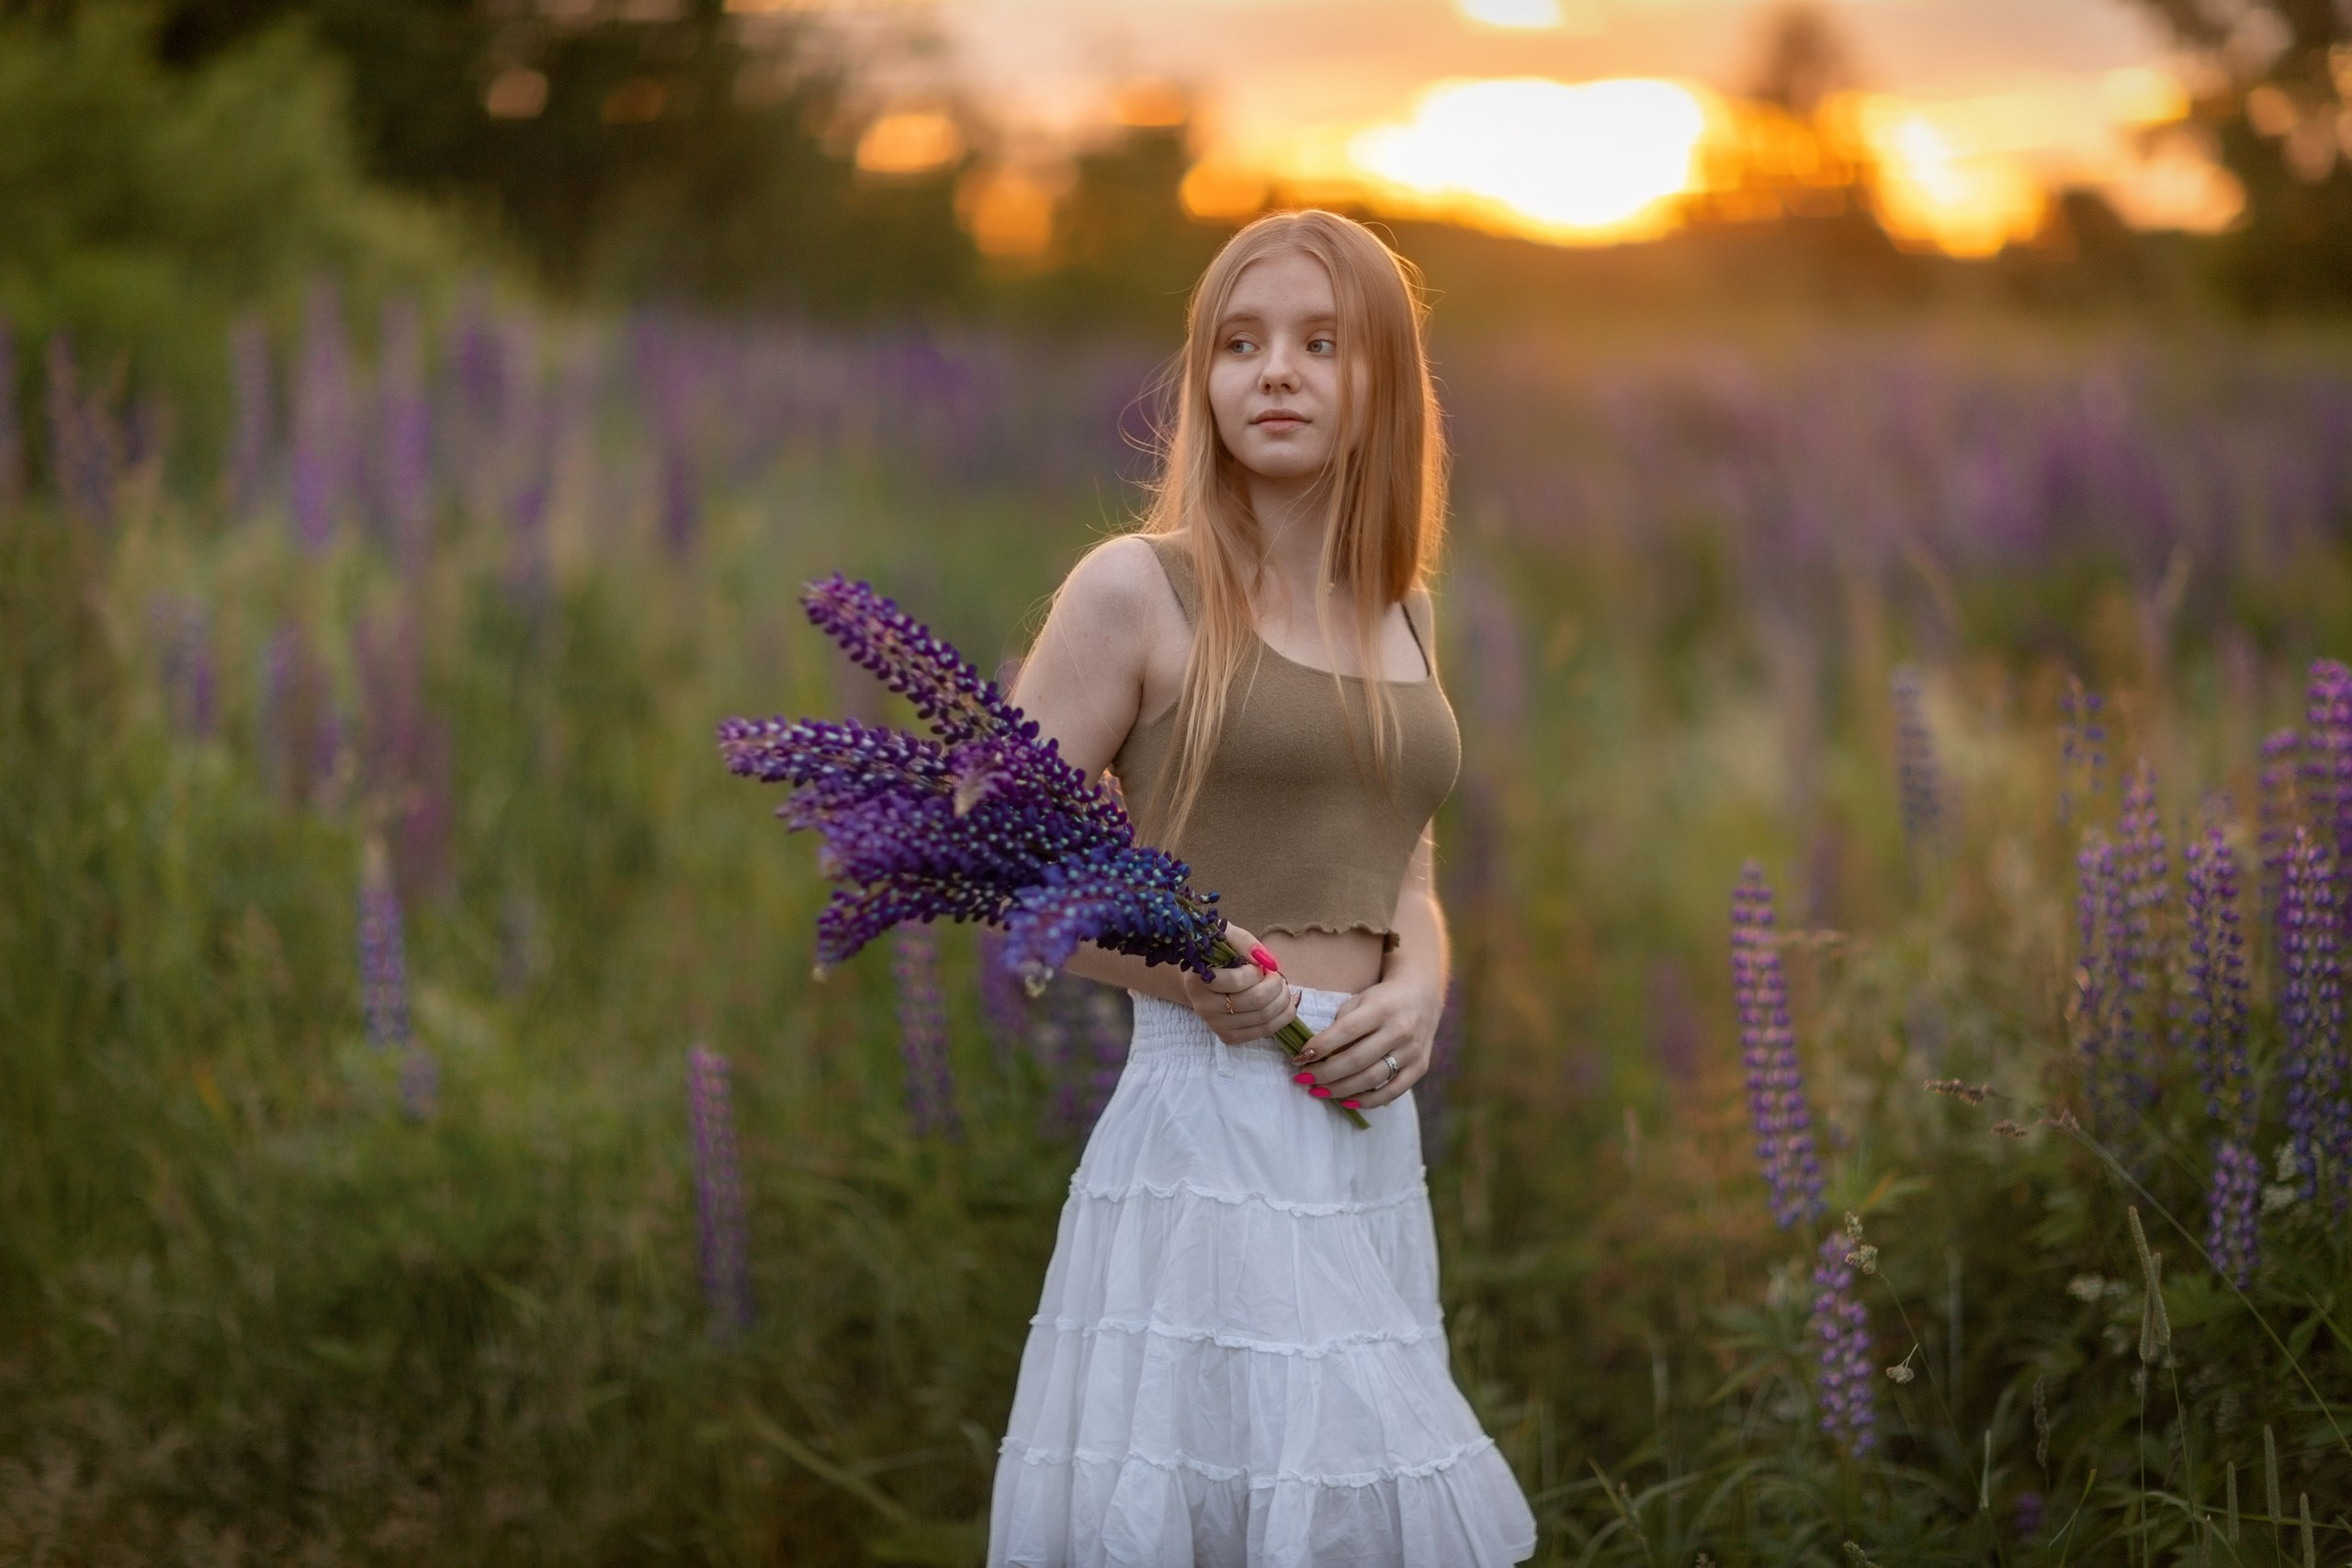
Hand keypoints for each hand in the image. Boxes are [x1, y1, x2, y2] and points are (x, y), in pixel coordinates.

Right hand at [1177, 923, 1299, 1044]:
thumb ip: (1244, 941)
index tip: (1258, 964)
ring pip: (1264, 1016)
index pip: (1237, 980)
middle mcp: (1203, 1006)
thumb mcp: (1225, 936)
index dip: (1257, 971)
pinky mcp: (1229, 1037)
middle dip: (1275, 984)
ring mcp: (1216, 1025)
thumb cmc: (1217, 954)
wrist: (1204, 979)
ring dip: (1283, 998)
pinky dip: (1284, 1015)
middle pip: (1255, 1000)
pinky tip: (1284, 1001)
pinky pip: (1266, 1031)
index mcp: (1197, 980)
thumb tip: (1267, 961)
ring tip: (1280, 984)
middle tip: (1275, 974)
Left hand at [1290, 974, 1439, 1110]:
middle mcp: (1399, 1030)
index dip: (1320, 1047)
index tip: (1299, 1058)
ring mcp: (1412, 1051)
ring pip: (1372, 1079)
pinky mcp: (1420, 1067)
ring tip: (1318, 1090)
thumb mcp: (1360, 1000)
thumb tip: (1316, 1053)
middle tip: (1303, 1078)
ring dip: (1340, 1089)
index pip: (1346, 1031)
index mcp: (1381, 1008)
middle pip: (1356, 1060)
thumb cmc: (1382, 999)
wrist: (1422, 996)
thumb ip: (1341, 1023)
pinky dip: (1367, 1101)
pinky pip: (1392, 1092)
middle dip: (1324, 1073)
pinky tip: (1346, 1101)